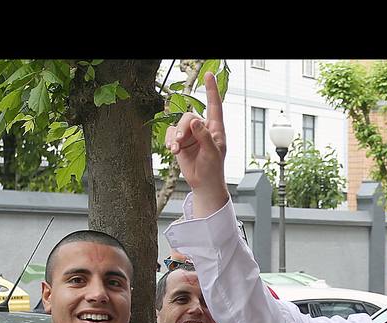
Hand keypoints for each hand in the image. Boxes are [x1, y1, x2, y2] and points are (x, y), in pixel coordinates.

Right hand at [165, 72, 228, 214]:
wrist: (203, 184)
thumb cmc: (213, 169)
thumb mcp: (212, 153)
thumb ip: (204, 136)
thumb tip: (195, 121)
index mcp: (215, 129)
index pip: (214, 106)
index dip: (211, 90)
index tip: (209, 74)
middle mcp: (202, 128)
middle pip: (188, 116)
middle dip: (182, 128)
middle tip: (180, 142)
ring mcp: (190, 134)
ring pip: (178, 124)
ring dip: (175, 136)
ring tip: (177, 149)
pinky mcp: (180, 142)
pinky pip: (171, 134)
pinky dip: (170, 141)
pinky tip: (174, 151)